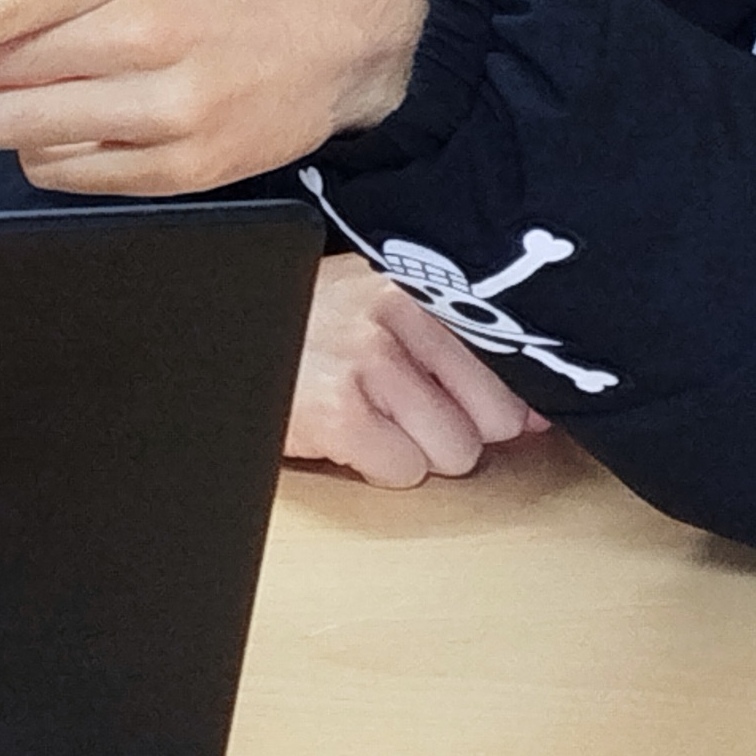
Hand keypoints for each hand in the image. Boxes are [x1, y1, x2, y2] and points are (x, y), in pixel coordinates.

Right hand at [288, 254, 548, 485]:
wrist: (218, 335)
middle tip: (401, 409)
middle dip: (455, 429)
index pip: (509, 360)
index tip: (484, 409)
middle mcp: (394, 313)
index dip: (501, 401)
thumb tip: (538, 413)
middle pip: (494, 418)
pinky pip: (403, 470)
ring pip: (454, 452)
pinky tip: (346, 432)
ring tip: (369, 415)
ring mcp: (364, 359)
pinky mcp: (336, 409)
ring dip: (414, 450)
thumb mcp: (378, 313)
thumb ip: (455, 349)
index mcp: (413, 285)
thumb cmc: (302, 330)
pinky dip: (375, 465)